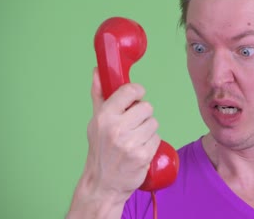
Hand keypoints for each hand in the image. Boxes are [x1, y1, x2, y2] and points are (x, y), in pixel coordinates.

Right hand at [86, 68, 160, 198]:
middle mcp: (117, 128)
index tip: (136, 96)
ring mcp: (130, 143)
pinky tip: (139, 149)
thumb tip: (97, 71)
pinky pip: (157, 138)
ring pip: (154, 123)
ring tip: (134, 139)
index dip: (137, 92)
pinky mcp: (143, 155)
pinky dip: (151, 143)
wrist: (103, 183)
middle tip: (132, 125)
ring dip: (147, 130)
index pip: (131, 90)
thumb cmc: (100, 149)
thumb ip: (99, 94)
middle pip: (147, 107)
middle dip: (142, 115)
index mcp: (105, 116)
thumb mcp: (96, 121)